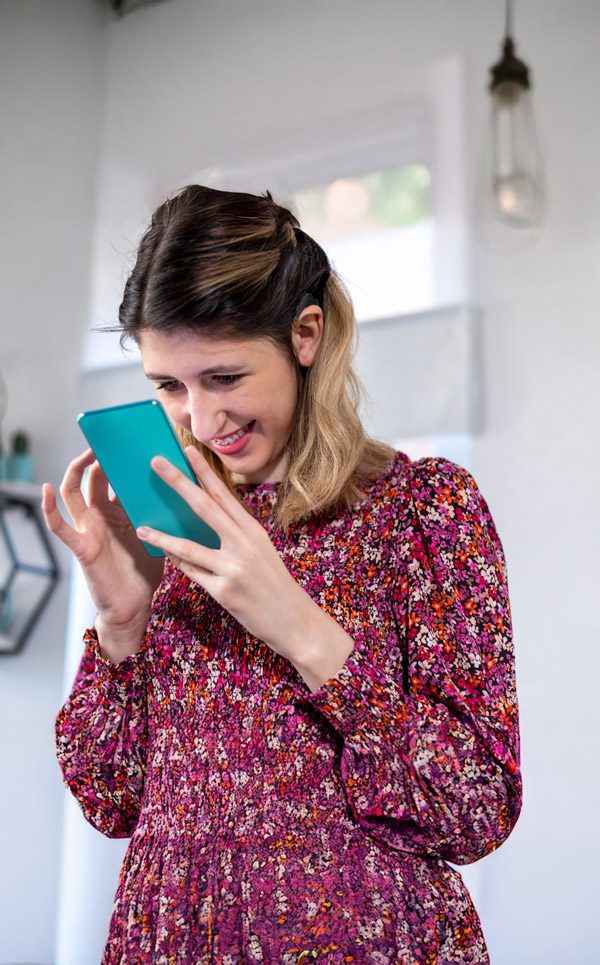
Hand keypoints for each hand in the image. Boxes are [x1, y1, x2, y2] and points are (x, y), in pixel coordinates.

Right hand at [42, 449, 163, 630]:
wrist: (135, 606)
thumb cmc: (145, 571)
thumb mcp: (155, 533)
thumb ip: (157, 511)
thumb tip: (176, 481)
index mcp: (118, 512)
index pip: (114, 477)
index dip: (118, 458)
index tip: (130, 437)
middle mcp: (100, 516)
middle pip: (93, 478)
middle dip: (98, 456)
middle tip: (110, 437)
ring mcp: (88, 530)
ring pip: (72, 493)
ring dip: (75, 471)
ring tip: (86, 454)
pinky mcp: (81, 548)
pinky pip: (60, 527)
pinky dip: (49, 509)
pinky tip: (45, 491)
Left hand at [136, 447, 316, 660]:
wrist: (294, 620)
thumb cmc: (274, 583)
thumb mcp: (260, 551)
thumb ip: (235, 534)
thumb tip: (204, 517)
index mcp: (253, 530)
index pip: (224, 494)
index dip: (204, 471)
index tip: (187, 450)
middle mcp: (244, 544)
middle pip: (204, 507)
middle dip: (178, 482)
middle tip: (156, 463)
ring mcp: (232, 568)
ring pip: (188, 547)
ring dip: (161, 537)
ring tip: (141, 528)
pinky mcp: (223, 592)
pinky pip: (192, 574)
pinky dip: (177, 564)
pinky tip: (163, 557)